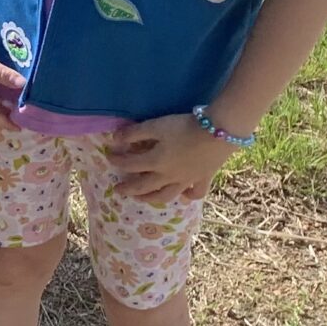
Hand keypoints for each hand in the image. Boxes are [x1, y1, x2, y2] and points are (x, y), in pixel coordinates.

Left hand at [105, 111, 234, 203]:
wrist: (217, 132)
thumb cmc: (184, 127)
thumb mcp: (156, 126)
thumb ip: (134, 133)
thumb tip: (115, 139)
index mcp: (155, 162)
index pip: (129, 164)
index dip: (117, 161)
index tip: (108, 157)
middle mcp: (168, 176)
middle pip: (144, 186)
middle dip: (128, 189)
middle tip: (118, 190)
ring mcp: (186, 180)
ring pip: (166, 195)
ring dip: (151, 198)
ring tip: (142, 199)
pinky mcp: (203, 179)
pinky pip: (194, 193)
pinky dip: (187, 197)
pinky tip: (183, 196)